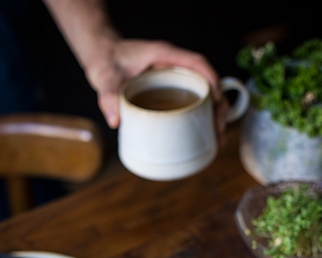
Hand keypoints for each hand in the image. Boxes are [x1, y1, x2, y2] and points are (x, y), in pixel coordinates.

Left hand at [84, 38, 228, 145]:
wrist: (103, 56)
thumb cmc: (106, 61)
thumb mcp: (105, 76)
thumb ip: (108, 95)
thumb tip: (115, 121)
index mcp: (164, 55)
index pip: (196, 63)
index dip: (211, 79)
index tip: (217, 99)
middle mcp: (174, 66)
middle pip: (206, 82)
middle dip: (218, 105)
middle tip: (218, 129)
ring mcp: (174, 78)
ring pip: (202, 94)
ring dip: (213, 115)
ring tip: (216, 139)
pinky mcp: (171, 90)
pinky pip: (191, 101)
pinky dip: (200, 117)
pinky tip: (203, 135)